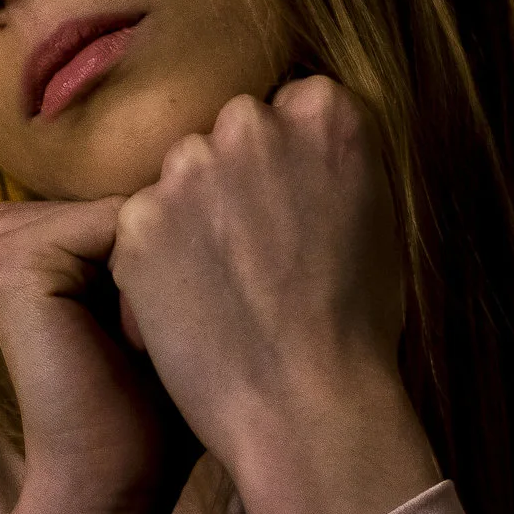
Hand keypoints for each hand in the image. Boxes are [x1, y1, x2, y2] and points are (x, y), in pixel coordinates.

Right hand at [0, 198, 200, 513]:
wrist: (113, 481)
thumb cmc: (154, 401)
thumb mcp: (168, 292)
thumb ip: (173, 226)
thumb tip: (239, 159)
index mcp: (34, 224)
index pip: (137, 184)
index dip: (190, 222)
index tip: (207, 286)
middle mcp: (7, 220)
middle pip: (134, 188)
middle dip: (179, 236)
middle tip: (182, 316)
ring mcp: (0, 236)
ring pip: (134, 202)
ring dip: (169, 258)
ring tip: (158, 329)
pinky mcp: (13, 259)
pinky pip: (119, 224)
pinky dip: (151, 273)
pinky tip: (135, 334)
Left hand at [110, 76, 440, 513]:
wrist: (306, 407)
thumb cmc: (359, 326)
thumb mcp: (377, 220)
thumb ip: (331, 163)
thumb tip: (305, 150)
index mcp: (325, 111)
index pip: (291, 106)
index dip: (288, 164)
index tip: (293, 207)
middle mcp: (251, 123)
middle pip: (231, 132)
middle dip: (237, 177)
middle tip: (255, 247)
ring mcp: (186, 170)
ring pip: (181, 175)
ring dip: (192, 213)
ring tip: (222, 284)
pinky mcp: (137, 219)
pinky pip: (141, 223)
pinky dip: (154, 259)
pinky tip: (188, 306)